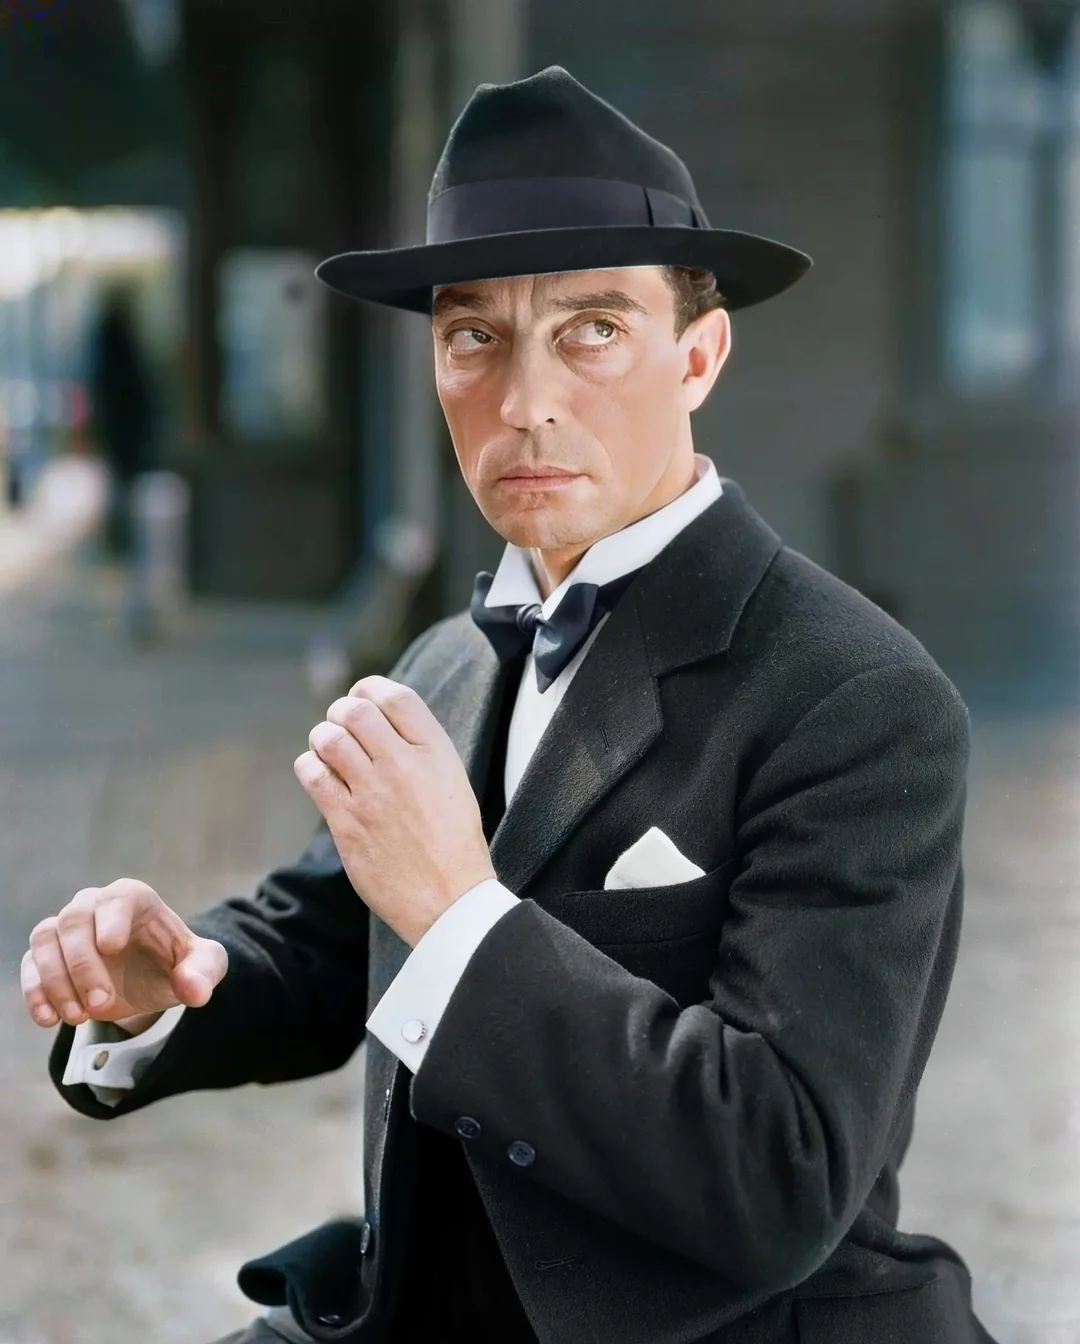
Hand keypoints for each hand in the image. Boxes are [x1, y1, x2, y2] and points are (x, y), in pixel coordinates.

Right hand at [21, 878, 228, 1028]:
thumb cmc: (178, 963)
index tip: (112, 947)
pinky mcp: (47, 955)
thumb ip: (204, 972)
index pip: (118, 897)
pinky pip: (30, 965)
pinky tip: (49, 1020)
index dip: (112, 918)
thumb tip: (194, 991)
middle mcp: (95, 906)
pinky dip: (35, 992)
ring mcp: (67, 929)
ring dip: (55, 980)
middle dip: (83, 964)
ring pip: (45, 940)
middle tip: (100, 1003)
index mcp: (135, 899)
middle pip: (75, 920)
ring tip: (78, 1017)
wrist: (150, 979)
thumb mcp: (204, 965)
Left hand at [294, 676, 495, 946]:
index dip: (371, 688)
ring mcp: (372, 793)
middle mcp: (402, 765)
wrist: (449, 899)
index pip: (395, 696)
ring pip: (327, 738)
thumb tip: (380, 719)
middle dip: (341, 712)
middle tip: (342, 727)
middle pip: (354, 710)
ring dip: (323, 739)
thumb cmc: (453, 842)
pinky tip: (322, 778)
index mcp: (435, 752)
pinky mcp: (346, 822)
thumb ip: (420, 748)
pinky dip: (310, 768)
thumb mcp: (452, 781)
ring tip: (331, 753)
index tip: (362, 696)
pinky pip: (312, 774)